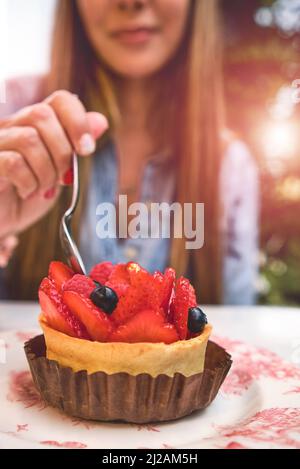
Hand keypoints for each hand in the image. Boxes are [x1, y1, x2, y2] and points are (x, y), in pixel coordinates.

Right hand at [0, 90, 107, 237]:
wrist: (2, 222)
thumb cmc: (29, 195)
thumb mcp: (59, 172)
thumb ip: (76, 147)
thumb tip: (101, 122)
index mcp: (34, 124)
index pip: (60, 100)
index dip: (78, 121)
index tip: (87, 150)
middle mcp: (12, 126)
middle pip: (42, 114)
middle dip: (62, 152)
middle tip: (63, 178)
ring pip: (28, 138)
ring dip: (46, 171)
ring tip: (44, 189)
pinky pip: (13, 163)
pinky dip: (28, 182)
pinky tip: (27, 192)